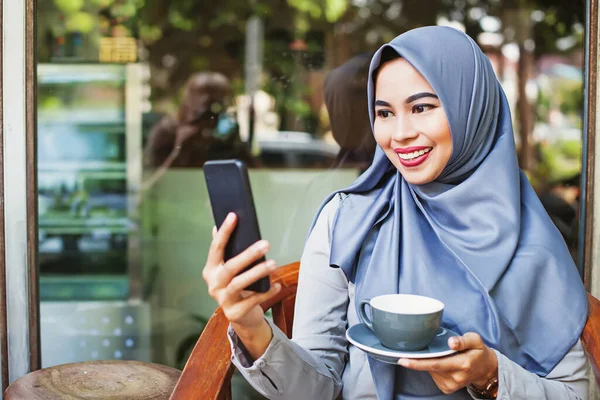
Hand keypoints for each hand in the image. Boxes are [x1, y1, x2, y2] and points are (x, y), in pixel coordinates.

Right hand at [202, 212, 281, 329]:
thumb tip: (219, 225)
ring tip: (273, 264)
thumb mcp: (230, 269)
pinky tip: (276, 285)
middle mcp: (213, 285)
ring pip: (238, 284)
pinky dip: (265, 292)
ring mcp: (222, 300)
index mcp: (211, 270)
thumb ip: (227, 251)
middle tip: (266, 244)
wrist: (242, 316)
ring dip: (257, 273)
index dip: (224, 232)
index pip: (215, 248)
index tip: (233, 216)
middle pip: (229, 267)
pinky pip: (252, 301)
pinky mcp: (234, 314)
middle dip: (248, 255)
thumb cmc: (239, 287)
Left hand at [397, 332, 497, 394]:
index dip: (418, 363)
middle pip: (430, 368)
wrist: (485, 369)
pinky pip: (433, 376)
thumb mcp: (475, 340)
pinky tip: (441, 363)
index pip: (437, 364)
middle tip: (404, 356)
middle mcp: (456, 377)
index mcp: (463, 364)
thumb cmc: (478, 351)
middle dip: (416, 362)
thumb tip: (451, 342)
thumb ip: (463, 340)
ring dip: (428, 362)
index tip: (403, 360)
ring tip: (441, 355)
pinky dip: (432, 368)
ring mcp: (452, 385)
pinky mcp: (448, 388)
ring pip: (431, 371)